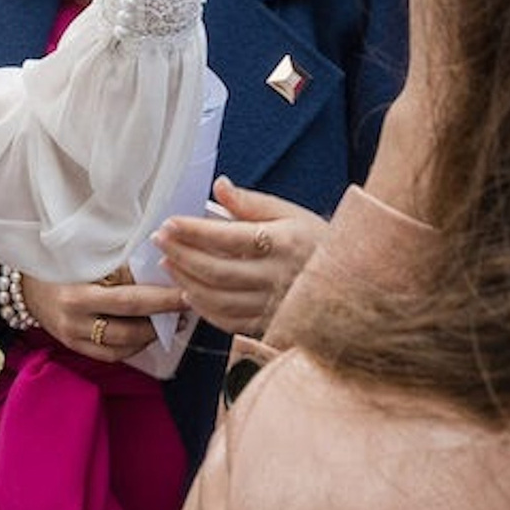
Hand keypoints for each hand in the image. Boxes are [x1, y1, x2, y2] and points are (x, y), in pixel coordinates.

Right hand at [21, 272, 189, 363]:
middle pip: (130, 321)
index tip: (185, 285)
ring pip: (124, 343)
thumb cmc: (60, 263)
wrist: (24, 285)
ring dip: (153, 333)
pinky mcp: (75, 347)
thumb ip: (120, 264)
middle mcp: (74, 317)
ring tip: (173, 319)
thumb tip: (161, 267)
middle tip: (188, 302)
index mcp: (77, 291)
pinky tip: (149, 333)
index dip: (161, 293)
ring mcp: (74, 336)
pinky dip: (135, 346)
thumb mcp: (86, 257)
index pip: (129, 295)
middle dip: (164, 313)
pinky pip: (112, 355)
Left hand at [153, 179, 326, 337]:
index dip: (193, 231)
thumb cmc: (316, 242)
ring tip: (169, 264)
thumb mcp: (290, 213)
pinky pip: (227, 321)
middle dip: (181, 255)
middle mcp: (277, 276)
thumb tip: (219, 186)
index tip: (169, 223)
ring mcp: (272, 304)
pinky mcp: (268, 323)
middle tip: (160, 241)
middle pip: (216, 270)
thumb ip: (250, 202)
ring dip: (186, 281)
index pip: (227, 237)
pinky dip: (203, 308)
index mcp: (283, 242)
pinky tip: (189, 292)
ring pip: (217, 299)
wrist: (349, 281)